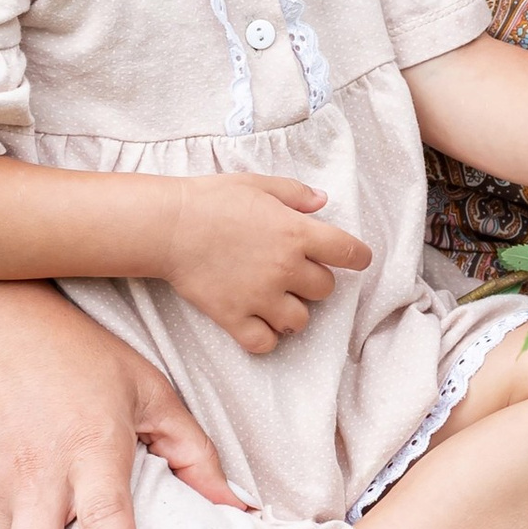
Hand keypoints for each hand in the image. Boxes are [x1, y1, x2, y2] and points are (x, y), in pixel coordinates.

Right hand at [154, 173, 371, 353]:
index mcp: (297, 233)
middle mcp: (285, 268)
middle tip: (294, 273)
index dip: (358, 257)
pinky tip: (259, 323)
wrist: (169, 226)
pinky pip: (264, 343)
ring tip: (277, 300)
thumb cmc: (213, 199)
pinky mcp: (234, 317)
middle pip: (325, 289)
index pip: (349, 252)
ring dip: (293, 312)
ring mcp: (260, 296)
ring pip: (300, 320)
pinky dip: (266, 338)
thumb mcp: (259, 185)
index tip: (354, 259)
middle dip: (314, 282)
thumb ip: (295, 194)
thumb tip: (323, 201)